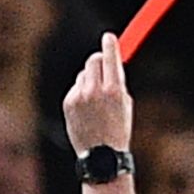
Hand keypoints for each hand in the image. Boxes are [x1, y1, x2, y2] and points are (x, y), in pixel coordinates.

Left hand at [61, 28, 131, 154]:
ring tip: (96, 100)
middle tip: (103, 66)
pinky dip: (80, 93)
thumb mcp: (125, 102)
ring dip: (89, 80)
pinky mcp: (68, 103)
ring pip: (83, 75)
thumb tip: (111, 60)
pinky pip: (75, 88)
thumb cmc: (117, 128)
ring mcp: (79, 97)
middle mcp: (95, 91)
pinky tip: (86, 109)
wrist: (100, 156)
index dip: (109, 44)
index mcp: (114, 89)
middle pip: (93, 60)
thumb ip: (118, 81)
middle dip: (99, 60)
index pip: (109, 55)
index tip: (109, 37)